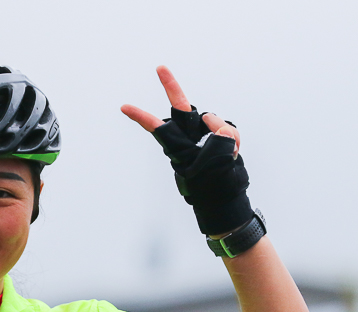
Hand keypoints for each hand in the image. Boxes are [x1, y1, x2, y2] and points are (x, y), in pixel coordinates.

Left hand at [120, 65, 251, 235]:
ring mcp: (203, 135)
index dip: (141, 117)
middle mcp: (188, 136)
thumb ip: (221, 136)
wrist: (227, 196)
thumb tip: (220, 124)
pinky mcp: (219, 136)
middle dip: (171, 86)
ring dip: (227, 136)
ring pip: (215, 122)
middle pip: (181, 106)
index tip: (124, 107)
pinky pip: (229, 130)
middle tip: (159, 68)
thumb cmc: (215, 183)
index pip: (157, 128)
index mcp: (178, 146)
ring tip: (228, 154)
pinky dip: (234, 140)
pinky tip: (234, 153)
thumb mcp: (217, 160)